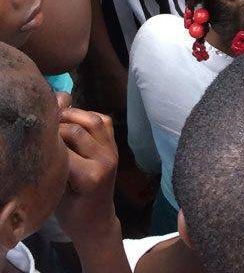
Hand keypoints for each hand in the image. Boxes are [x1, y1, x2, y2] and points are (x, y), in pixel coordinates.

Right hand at [55, 109, 118, 244]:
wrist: (97, 220)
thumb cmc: (72, 213)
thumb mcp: (58, 193)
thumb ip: (56, 166)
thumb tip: (45, 141)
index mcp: (90, 176)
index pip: (65, 148)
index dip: (48, 140)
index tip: (36, 140)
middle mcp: (105, 160)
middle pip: (78, 130)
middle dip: (58, 126)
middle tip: (43, 128)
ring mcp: (113, 151)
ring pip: (94, 120)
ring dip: (74, 115)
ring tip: (56, 119)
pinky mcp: (115, 146)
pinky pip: (104, 121)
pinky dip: (89, 116)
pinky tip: (74, 121)